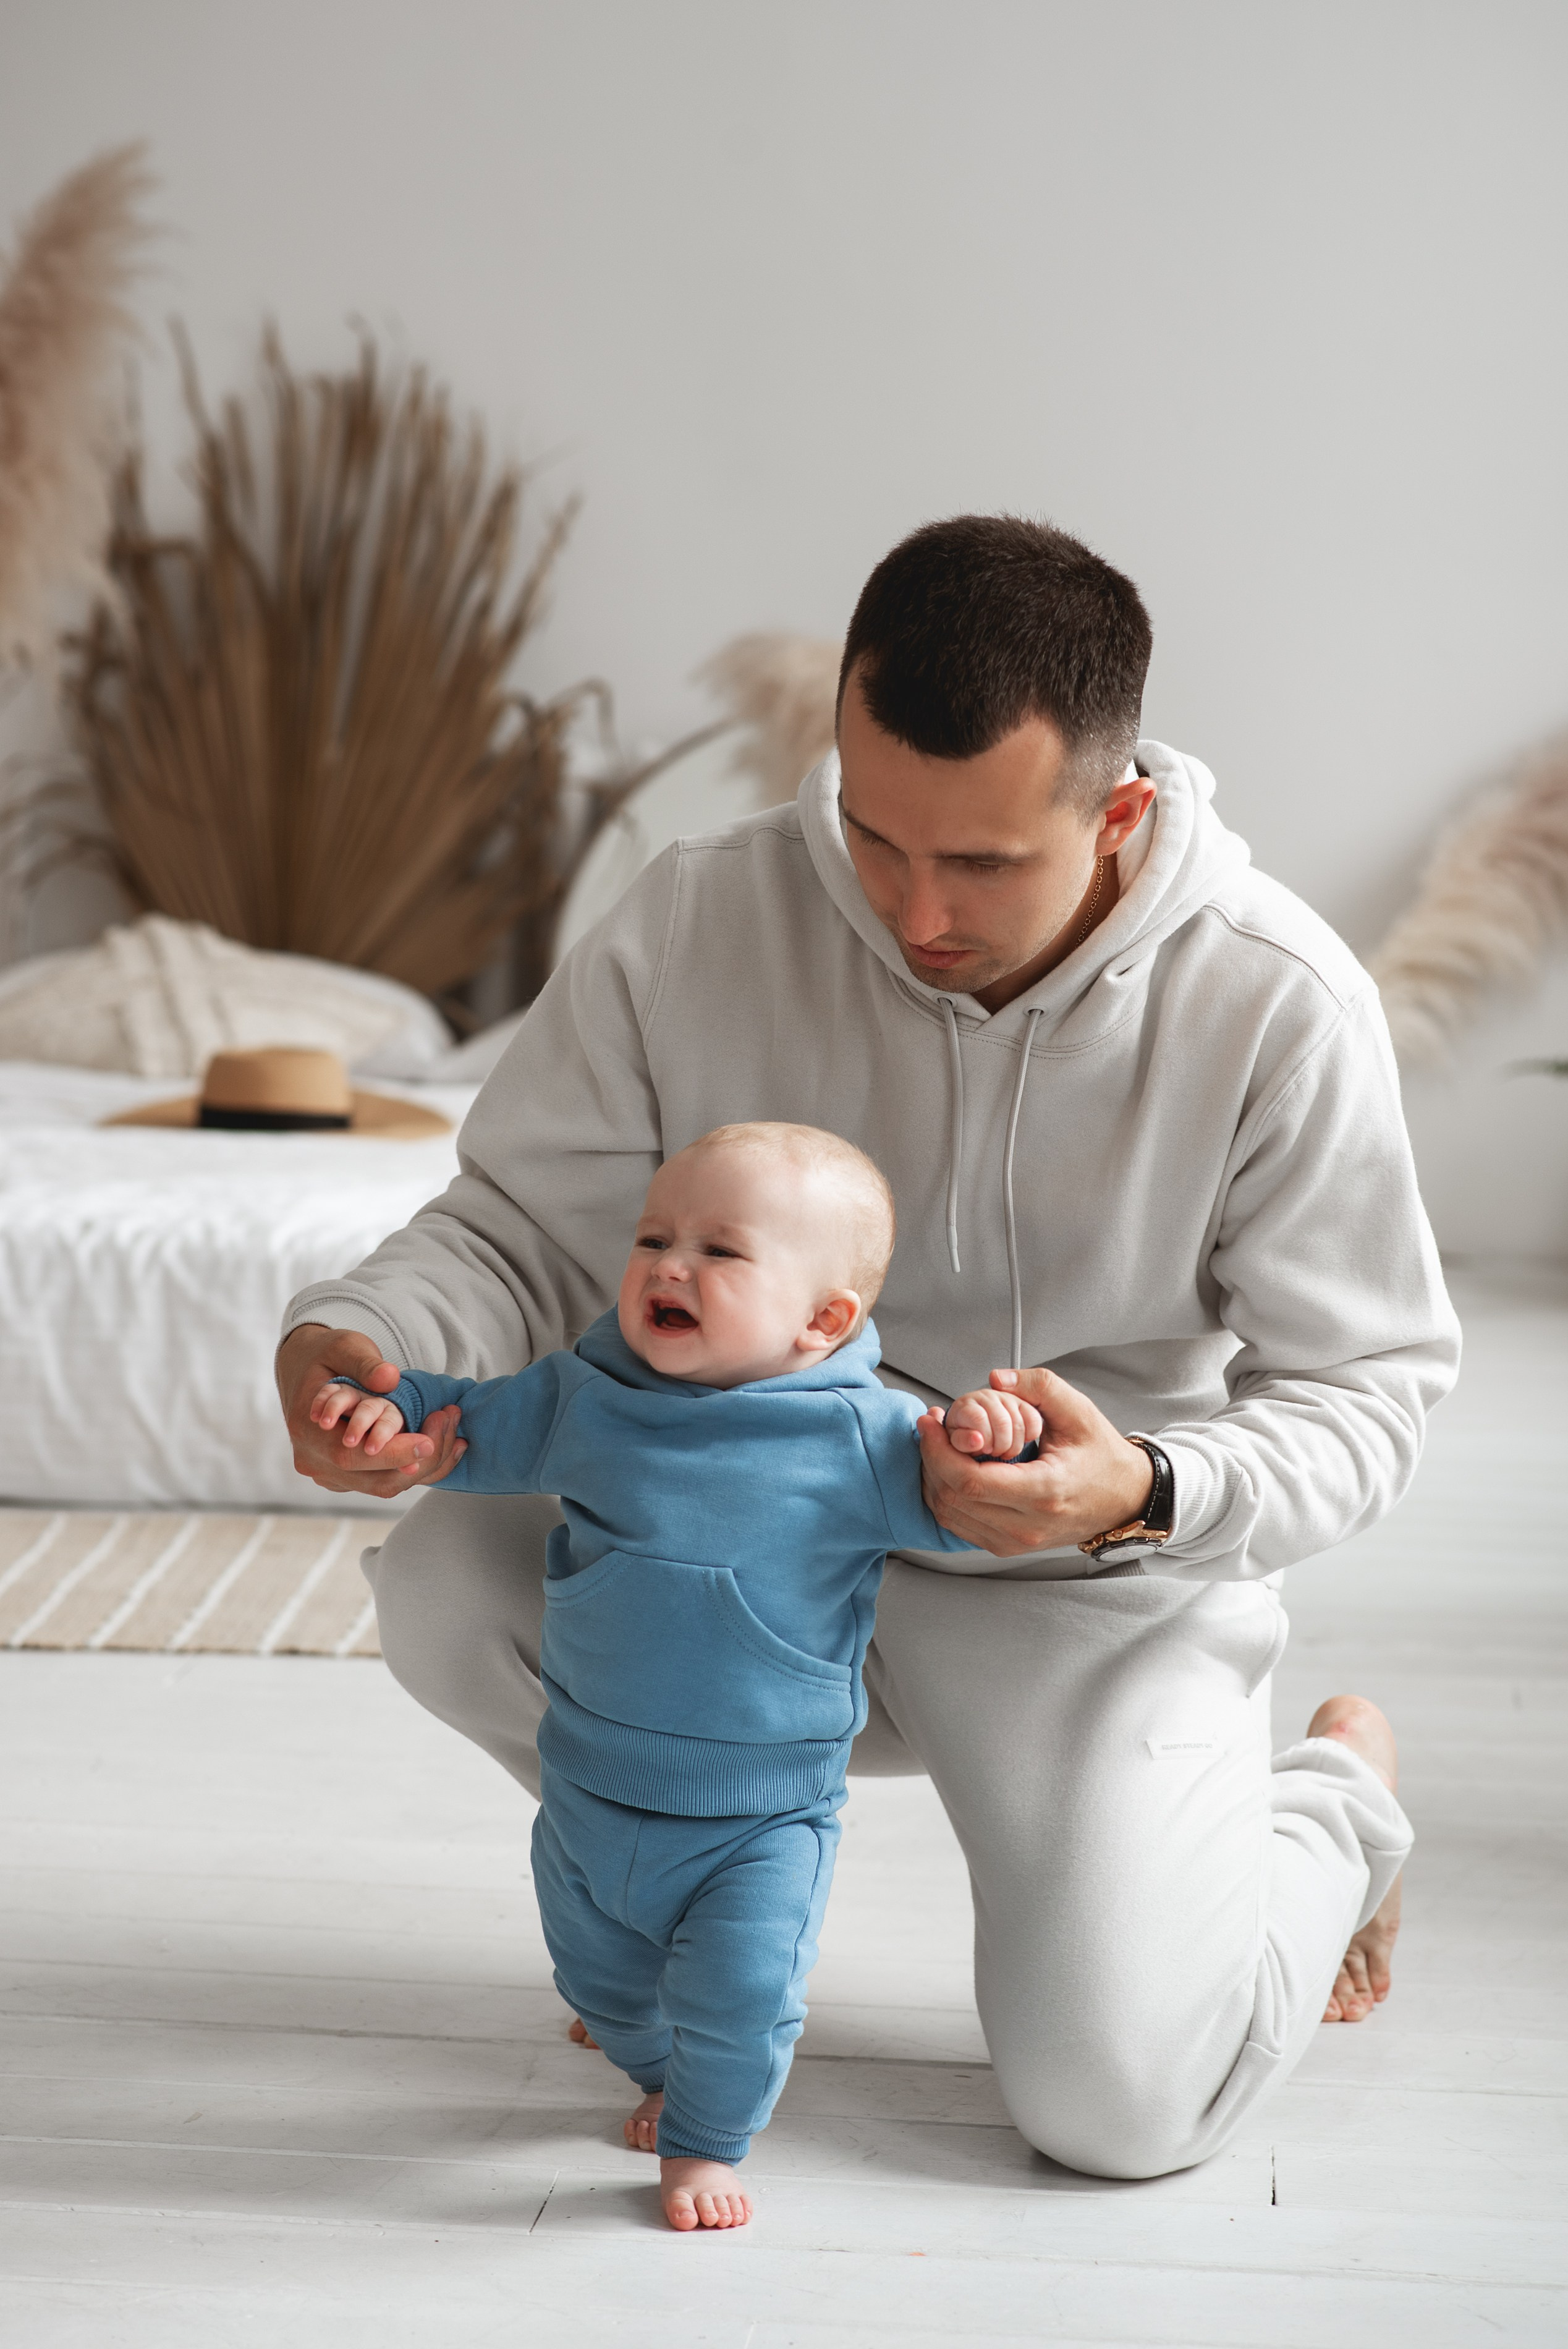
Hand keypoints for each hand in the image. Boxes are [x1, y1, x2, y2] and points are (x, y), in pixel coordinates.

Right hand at [277, 1325, 466, 1496]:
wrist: (306, 1370)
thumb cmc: (326, 1356)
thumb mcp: (343, 1347)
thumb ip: (366, 1364)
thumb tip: (389, 1379)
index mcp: (306, 1430)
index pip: (351, 1455)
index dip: (393, 1452)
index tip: (428, 1439)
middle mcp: (314, 1461)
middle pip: (372, 1480)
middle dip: (417, 1460)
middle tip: (449, 1430)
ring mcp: (329, 1474)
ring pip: (382, 1486)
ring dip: (423, 1466)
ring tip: (454, 1437)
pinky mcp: (345, 1478)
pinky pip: (384, 1482)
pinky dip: (416, 1468)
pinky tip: (441, 1446)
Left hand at [917, 1366, 1155, 1556]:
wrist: (1124, 1499)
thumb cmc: (1102, 1457)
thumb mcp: (1078, 1411)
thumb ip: (1038, 1386)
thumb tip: (996, 1378)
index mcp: (1044, 1491)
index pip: (970, 1481)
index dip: (939, 1451)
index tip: (931, 1422)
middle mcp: (1027, 1525)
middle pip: (953, 1498)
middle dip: (932, 1458)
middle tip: (931, 1427)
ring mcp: (1016, 1542)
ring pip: (951, 1515)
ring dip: (934, 1478)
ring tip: (939, 1445)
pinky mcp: (1008, 1546)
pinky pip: (960, 1526)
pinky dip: (946, 1497)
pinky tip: (951, 1469)